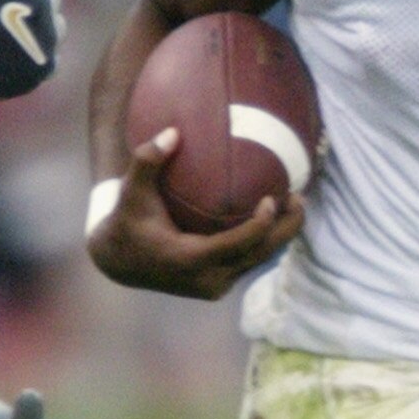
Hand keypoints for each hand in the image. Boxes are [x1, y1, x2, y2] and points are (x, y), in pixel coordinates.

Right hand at [85, 125, 306, 299]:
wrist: (118, 261)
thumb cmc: (127, 220)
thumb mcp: (130, 191)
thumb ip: (148, 160)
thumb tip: (173, 131)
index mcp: (188, 260)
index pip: (236, 245)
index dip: (260, 225)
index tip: (274, 199)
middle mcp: (206, 280)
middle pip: (259, 255)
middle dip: (285, 228)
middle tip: (300, 198)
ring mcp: (214, 286)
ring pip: (259, 261)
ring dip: (281, 235)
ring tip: (296, 203)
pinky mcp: (218, 286)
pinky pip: (250, 262)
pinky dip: (266, 241)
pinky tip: (279, 215)